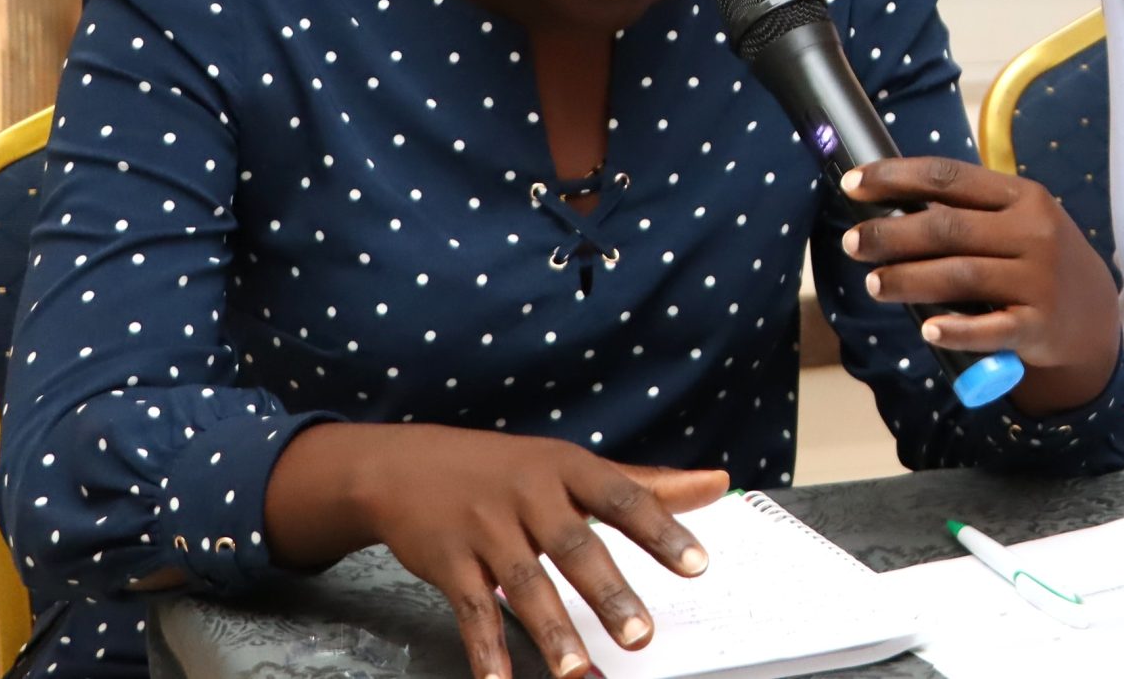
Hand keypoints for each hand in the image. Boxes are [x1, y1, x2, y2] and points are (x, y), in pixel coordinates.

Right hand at [263, 421, 726, 678]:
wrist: (404, 466)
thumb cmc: (508, 470)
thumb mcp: (573, 466)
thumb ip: (646, 483)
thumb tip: (719, 484)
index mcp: (568, 467)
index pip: (624, 497)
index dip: (661, 531)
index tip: (698, 566)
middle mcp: (528, 494)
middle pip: (576, 547)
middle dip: (609, 595)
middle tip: (641, 637)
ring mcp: (485, 527)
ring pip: (525, 585)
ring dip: (552, 632)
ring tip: (580, 674)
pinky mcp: (447, 560)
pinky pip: (471, 609)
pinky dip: (485, 649)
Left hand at [839, 158, 1122, 415]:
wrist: (1092, 314)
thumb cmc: (1035, 260)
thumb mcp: (1017, 223)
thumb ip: (967, 213)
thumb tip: (886, 205)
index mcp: (1023, 196)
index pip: (949, 177)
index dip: (896, 178)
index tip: (853, 184)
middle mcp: (1034, 233)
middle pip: (948, 228)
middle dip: (891, 234)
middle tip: (852, 243)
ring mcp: (1039, 280)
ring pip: (960, 275)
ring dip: (908, 280)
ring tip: (873, 284)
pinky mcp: (1039, 326)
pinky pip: (990, 329)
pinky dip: (955, 330)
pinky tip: (927, 329)